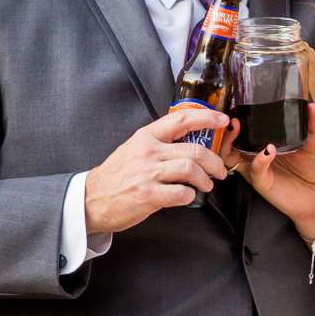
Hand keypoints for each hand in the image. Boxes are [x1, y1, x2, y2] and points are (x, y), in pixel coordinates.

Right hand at [83, 103, 229, 232]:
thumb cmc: (117, 175)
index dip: (207, 117)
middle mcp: (148, 151)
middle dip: (214, 162)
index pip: (182, 119)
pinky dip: (190, 196)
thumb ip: (160, 144)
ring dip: (205, 179)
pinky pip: (181, 193)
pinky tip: (187, 196)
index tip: (222, 120)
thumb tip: (191, 145)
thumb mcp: (135, 149)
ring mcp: (148, 173)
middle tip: (219, 170)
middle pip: (194, 150)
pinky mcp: (148, 194)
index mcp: (147, 136)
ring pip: (190, 169)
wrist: (92, 198)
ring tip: (206, 185)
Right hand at [230, 99, 314, 231]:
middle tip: (233, 118)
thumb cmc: (309, 172)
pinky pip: (255, 170)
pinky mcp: (261, 183)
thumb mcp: (311, 145)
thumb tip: (312, 106)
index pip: (241, 132)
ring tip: (239, 129)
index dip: (235, 121)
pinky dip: (259, 159)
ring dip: (232, 142)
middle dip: (226, 130)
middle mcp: (254, 157)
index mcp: (261, 146)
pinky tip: (268, 150)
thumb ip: (310, 126)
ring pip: (232, 157)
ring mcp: (255, 170)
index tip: (237, 107)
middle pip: (228, 143)